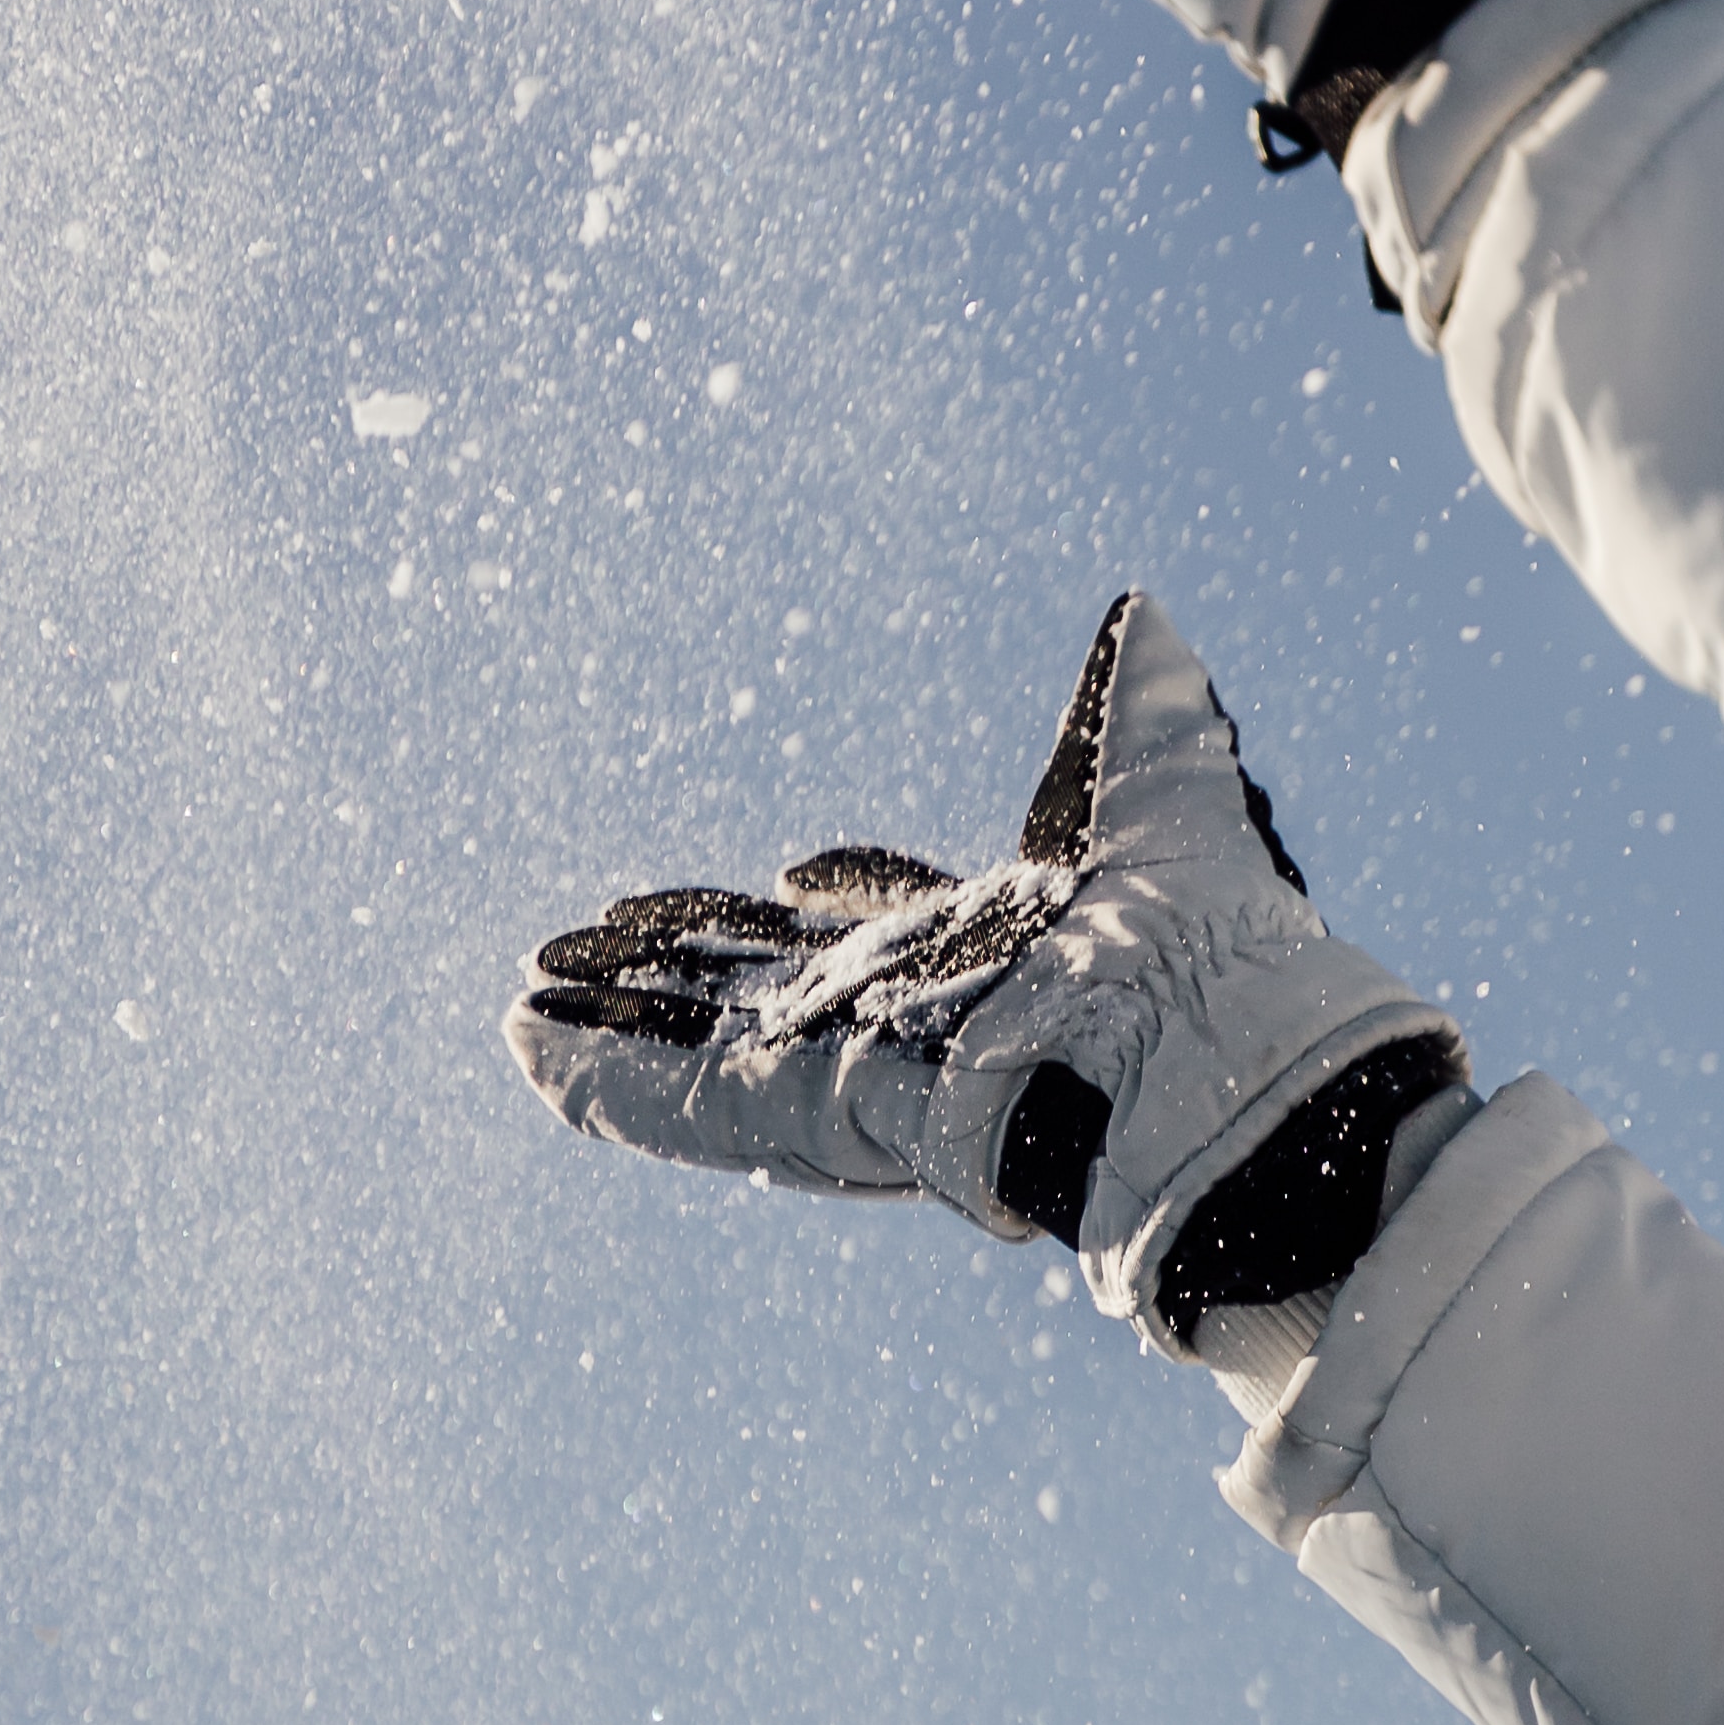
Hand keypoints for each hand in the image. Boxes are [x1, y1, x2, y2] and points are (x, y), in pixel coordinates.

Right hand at [506, 591, 1464, 1349]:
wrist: (1194, 1046)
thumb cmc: (1198, 944)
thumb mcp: (1157, 795)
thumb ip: (1139, 714)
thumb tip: (1148, 613)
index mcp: (985, 951)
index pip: (894, 930)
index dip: (849, 897)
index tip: (803, 868)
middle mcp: (909, 1016)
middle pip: (768, 985)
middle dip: (681, 963)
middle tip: (595, 935)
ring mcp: (849, 1070)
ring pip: (707, 1039)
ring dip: (618, 1014)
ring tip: (524, 996)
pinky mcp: (806, 1111)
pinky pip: (688, 1103)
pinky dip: (608, 1078)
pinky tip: (529, 1051)